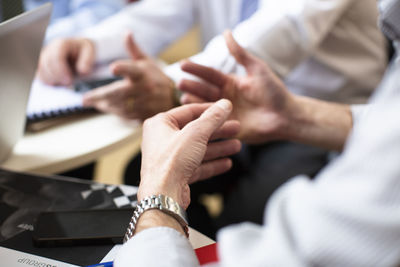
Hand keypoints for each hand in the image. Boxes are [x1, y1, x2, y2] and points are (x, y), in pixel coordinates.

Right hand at [38, 38, 94, 85]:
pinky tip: (59, 83)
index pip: (55, 57)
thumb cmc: (84, 52)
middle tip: (69, 83)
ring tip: (65, 82)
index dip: (61, 70)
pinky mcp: (41, 67)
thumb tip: (82, 70)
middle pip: (45, 65)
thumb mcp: (90, 52)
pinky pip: (39, 77)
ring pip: (40, 72)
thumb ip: (87, 60)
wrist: (79, 51)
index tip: (69, 80)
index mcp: (61, 44)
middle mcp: (49, 49)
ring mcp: (43, 58)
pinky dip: (49, 83)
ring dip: (52, 81)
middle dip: (57, 77)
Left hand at [82, 33, 175, 120]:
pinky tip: (105, 107)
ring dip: (104, 105)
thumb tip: (126, 33)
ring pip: (120, 105)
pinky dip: (113, 111)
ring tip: (92, 102)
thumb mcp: (146, 61)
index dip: (123, 68)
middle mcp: (144, 88)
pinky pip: (125, 114)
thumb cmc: (155, 77)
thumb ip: (133, 49)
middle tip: (84, 99)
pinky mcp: (144, 113)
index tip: (113, 68)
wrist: (173, 98)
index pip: (132, 69)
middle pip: (119, 92)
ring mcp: (144, 102)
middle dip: (100, 96)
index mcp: (143, 73)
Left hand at [138, 99, 240, 208]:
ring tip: (236, 146)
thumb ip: (212, 118)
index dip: (209, 110)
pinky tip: (226, 163)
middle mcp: (162, 139)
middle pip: (195, 131)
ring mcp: (169, 158)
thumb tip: (224, 105)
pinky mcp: (176, 174)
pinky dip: (211, 164)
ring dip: (218, 148)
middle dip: (218, 131)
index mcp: (160, 124)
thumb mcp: (196, 133)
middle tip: (235, 128)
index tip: (224, 109)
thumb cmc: (171, 162)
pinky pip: (196, 165)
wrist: (163, 195)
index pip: (188, 111)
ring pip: (198, 149)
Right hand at [179, 31, 296, 143]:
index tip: (183, 64)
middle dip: (192, 87)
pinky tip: (194, 118)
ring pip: (205, 107)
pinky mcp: (227, 128)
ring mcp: (224, 114)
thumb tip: (226, 33)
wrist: (286, 116)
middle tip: (180, 83)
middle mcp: (223, 98)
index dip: (196, 69)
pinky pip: (213, 124)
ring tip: (184, 98)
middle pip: (204, 91)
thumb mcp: (257, 69)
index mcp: (229, 83)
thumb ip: (240, 53)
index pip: (209, 75)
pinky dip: (203, 121)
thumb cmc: (274, 92)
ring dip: (194, 103)